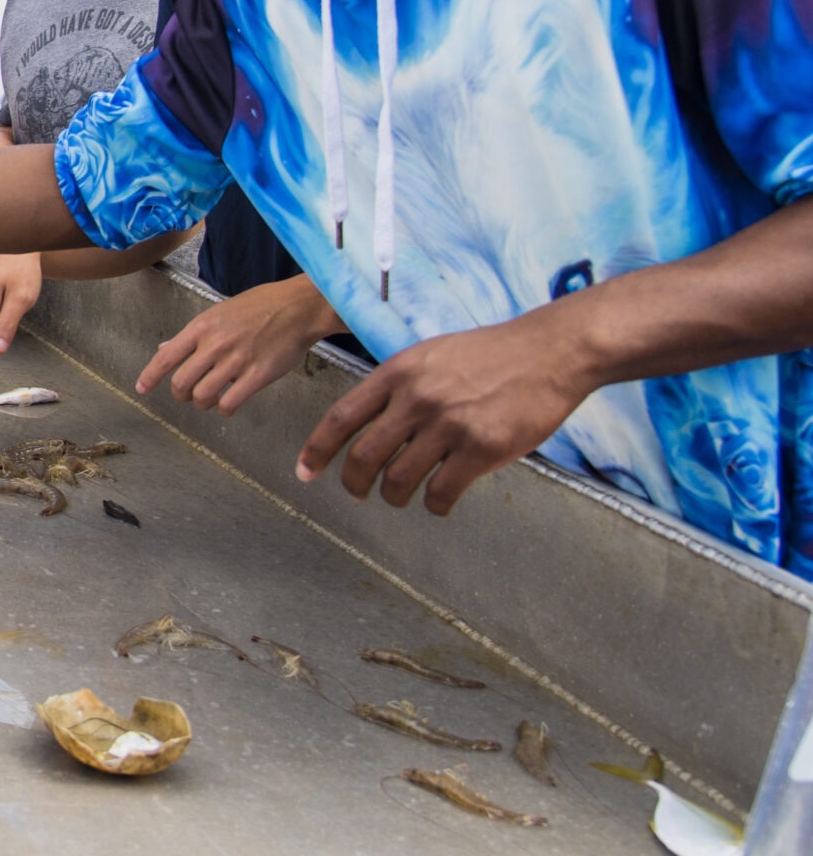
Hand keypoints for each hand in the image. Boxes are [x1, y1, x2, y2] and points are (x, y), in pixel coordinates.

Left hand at [136, 274, 342, 415]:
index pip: (166, 357)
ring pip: (203, 396)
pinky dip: (224, 410)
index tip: (141, 389)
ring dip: (203, 404)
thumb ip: (192, 335)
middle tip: (188, 395)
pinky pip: (230, 403)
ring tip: (211, 399)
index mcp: (202, 327)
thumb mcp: (219, 313)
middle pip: (181, 383)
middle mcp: (214, 344)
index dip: (150, 376)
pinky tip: (229, 404)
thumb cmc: (260, 307)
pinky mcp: (258, 375)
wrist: (298, 307)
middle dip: (181, 395)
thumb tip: (164, 349)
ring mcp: (236, 361)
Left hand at [295, 311, 586, 512]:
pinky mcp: (482, 449)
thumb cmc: (492, 353)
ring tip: (399, 496)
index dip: (317, 449)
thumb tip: (370, 420)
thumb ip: (399, 384)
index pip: (342, 417)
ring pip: (399, 479)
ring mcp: (449, 425)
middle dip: (353, 483)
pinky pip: (442, 492)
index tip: (305, 471)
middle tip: (357, 493)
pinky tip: (438, 502)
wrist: (550, 351)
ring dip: (394, 496)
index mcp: (398, 373)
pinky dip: (434, 504)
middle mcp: (417, 398)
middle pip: (364, 456)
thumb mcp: (431, 354)